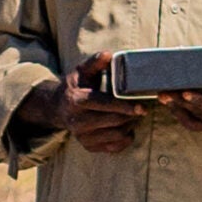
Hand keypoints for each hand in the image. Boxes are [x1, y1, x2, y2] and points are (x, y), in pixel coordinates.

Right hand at [18, 53, 148, 153]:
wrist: (59, 108)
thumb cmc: (76, 86)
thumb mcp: (82, 71)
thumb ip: (95, 62)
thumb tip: (108, 54)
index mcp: (76, 101)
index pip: (103, 105)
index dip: (124, 106)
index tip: (141, 106)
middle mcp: (77, 122)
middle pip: (113, 121)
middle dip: (131, 115)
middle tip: (142, 108)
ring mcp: (82, 136)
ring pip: (115, 134)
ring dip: (130, 126)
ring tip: (134, 116)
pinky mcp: (88, 146)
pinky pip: (114, 147)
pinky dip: (125, 139)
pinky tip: (127, 128)